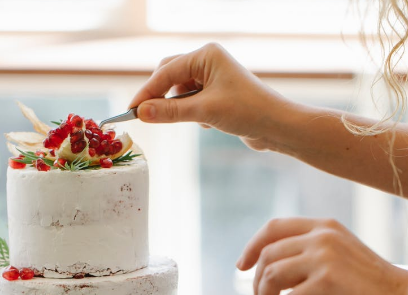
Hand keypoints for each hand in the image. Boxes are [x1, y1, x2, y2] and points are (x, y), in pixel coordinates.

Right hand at [129, 43, 295, 151]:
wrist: (276, 126)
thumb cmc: (247, 111)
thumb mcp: (204, 112)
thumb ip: (170, 112)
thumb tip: (141, 113)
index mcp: (206, 55)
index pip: (166, 72)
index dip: (147, 92)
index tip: (131, 111)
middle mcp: (207, 62)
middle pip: (168, 76)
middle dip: (160, 98)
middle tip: (145, 117)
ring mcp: (211, 78)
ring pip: (178, 92)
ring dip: (179, 108)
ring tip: (193, 120)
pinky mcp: (215, 95)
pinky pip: (190, 102)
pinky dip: (191, 114)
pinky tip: (207, 123)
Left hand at [237, 218, 407, 294]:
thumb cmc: (375, 287)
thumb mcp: (341, 259)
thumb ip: (312, 260)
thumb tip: (278, 276)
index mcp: (324, 227)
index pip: (274, 227)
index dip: (252, 246)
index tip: (241, 266)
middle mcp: (322, 237)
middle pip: (268, 254)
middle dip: (256, 281)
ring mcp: (324, 258)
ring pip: (272, 275)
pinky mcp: (327, 284)